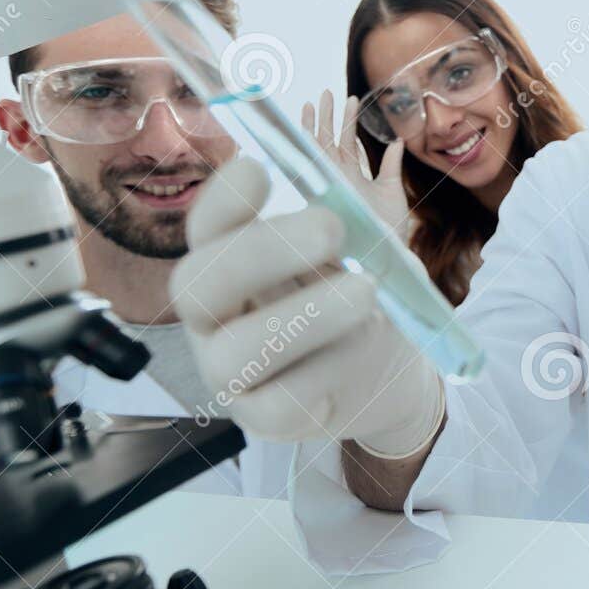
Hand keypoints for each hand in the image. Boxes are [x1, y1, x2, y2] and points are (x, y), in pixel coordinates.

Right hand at [170, 157, 443, 457]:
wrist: (389, 373)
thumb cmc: (365, 301)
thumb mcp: (368, 256)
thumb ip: (355, 235)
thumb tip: (347, 212)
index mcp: (231, 263)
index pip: (207, 228)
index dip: (222, 199)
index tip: (259, 168)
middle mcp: (215, 316)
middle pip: (199, 283)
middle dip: (260, 251)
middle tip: (331, 228)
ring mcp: (230, 372)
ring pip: (235, 350)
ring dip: (304, 315)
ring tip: (365, 292)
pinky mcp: (261, 419)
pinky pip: (278, 402)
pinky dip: (325, 373)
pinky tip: (361, 354)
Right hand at [303, 89, 409, 236]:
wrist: (387, 254)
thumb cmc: (388, 229)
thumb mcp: (392, 190)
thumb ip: (391, 166)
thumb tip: (398, 140)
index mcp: (352, 177)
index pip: (346, 143)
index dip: (346, 121)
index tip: (351, 98)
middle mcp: (337, 179)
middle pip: (328, 141)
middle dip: (327, 116)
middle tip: (327, 92)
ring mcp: (329, 185)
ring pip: (318, 149)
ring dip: (316, 124)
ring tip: (316, 100)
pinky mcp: (324, 193)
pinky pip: (310, 168)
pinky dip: (305, 148)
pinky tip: (303, 129)